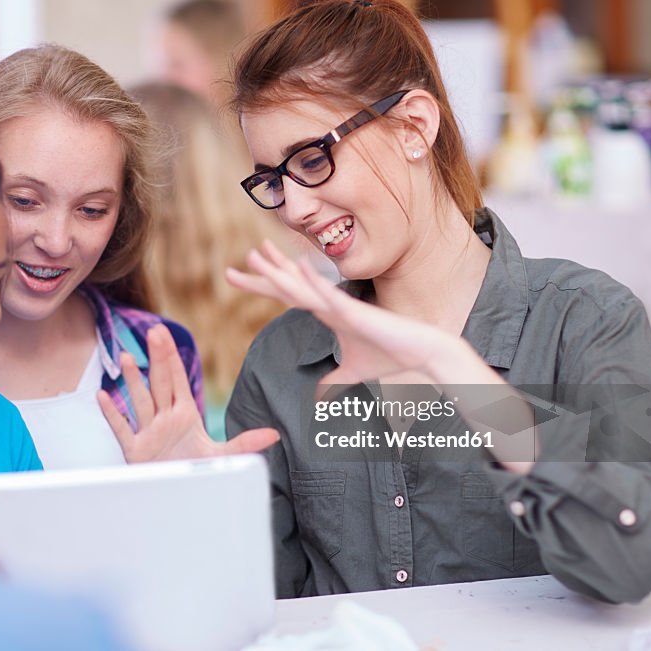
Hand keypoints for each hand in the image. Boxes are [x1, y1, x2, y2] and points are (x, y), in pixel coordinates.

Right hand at [98, 324, 279, 462]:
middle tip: (153, 331)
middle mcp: (165, 418)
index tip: (165, 334)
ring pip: (140, 401)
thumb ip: (245, 443)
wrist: (176, 494)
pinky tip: (103, 396)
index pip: (178, 381)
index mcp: (184, 414)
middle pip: (159, 383)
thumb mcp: (221, 456)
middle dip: (157, 358)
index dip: (172, 357)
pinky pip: (122, 428)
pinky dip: (112, 413)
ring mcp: (148, 432)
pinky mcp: (135, 450)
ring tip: (126, 356)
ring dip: (132, 380)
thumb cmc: (193, 469)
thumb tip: (274, 434)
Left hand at [226, 241, 461, 386]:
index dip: (264, 287)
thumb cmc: (389, 356)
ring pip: (302, 286)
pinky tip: (298, 266)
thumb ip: (334, 379)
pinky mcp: (356, 311)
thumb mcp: (353, 372)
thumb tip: (320, 395)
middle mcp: (329, 305)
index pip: (288, 297)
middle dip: (259, 278)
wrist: (420, 351)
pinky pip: (330, 294)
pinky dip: (314, 281)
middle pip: (287, 288)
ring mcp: (341, 306)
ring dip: (278, 271)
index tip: (238, 279)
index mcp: (326, 314)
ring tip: (253, 256)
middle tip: (229, 272)